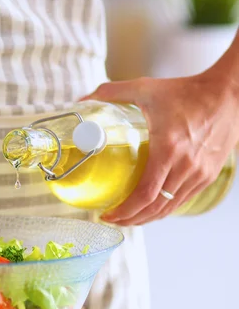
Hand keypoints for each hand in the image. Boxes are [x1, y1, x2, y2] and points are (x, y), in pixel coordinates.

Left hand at [83, 70, 238, 225]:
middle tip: (112, 219)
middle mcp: (186, 166)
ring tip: (127, 218)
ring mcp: (200, 174)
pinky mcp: (208, 175)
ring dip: (146, 218)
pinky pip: (182, 200)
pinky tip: (149, 207)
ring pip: (169, 208)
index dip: (124, 211)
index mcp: (169, 149)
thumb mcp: (146, 88)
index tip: (107, 214)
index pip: (145, 194)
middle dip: (131, 220)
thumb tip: (83, 99)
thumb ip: (112, 92)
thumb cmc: (187, 91)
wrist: (228, 93)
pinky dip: (163, 208)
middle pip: (155, 208)